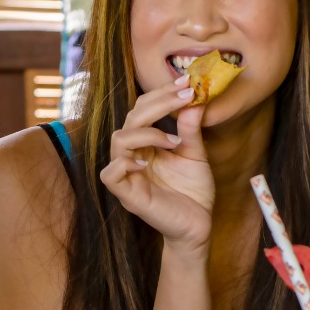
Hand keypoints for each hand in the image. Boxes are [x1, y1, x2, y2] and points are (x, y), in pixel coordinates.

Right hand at [99, 79, 213, 249]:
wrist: (198, 226)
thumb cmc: (193, 191)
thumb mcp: (196, 155)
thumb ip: (191, 130)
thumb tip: (195, 101)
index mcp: (147, 144)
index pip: (143, 110)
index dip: (161, 94)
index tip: (186, 83)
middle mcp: (133, 155)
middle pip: (131, 119)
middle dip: (158, 103)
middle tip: (185, 96)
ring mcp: (128, 174)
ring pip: (118, 140)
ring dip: (147, 133)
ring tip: (174, 141)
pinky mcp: (127, 195)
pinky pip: (110, 174)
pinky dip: (127, 163)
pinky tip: (149, 162)